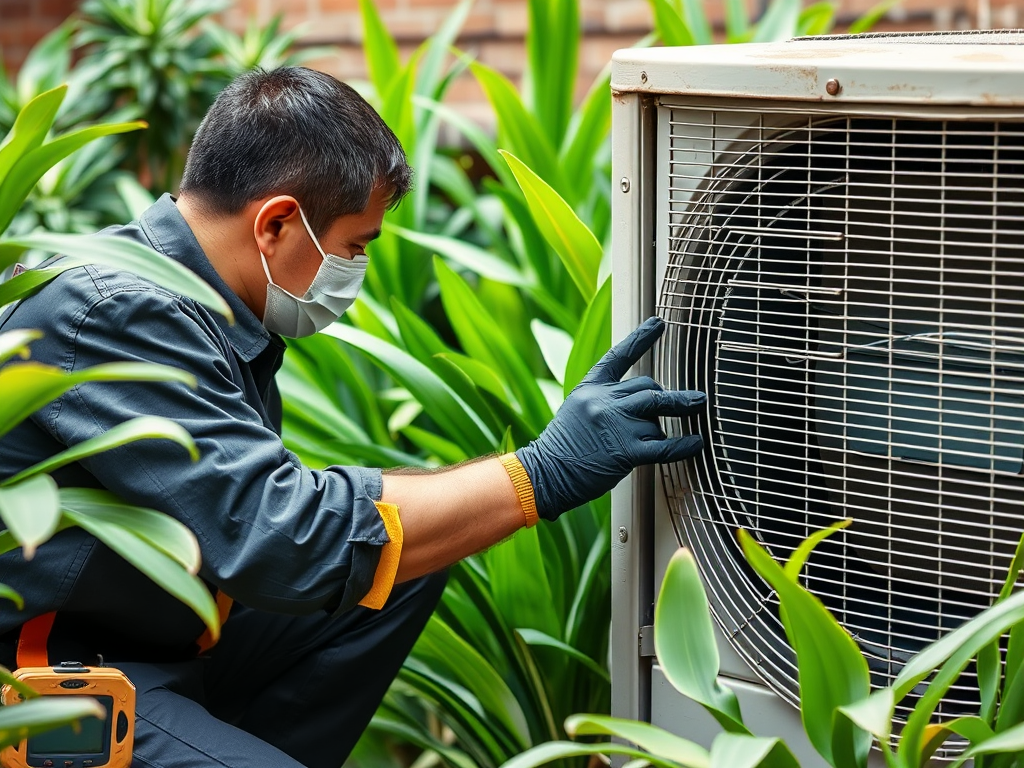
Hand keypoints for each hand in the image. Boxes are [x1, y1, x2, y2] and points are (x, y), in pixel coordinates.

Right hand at [516, 316, 705, 520]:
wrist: (545, 475)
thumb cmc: (563, 447)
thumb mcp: (577, 408)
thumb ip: (605, 398)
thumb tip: (642, 397)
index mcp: (591, 388)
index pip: (619, 356)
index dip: (641, 338)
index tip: (659, 323)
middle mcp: (603, 402)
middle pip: (648, 387)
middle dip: (668, 397)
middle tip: (692, 400)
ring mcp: (615, 425)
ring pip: (656, 415)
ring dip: (665, 424)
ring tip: (688, 421)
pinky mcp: (626, 452)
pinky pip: (664, 446)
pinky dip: (684, 446)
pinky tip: (696, 442)